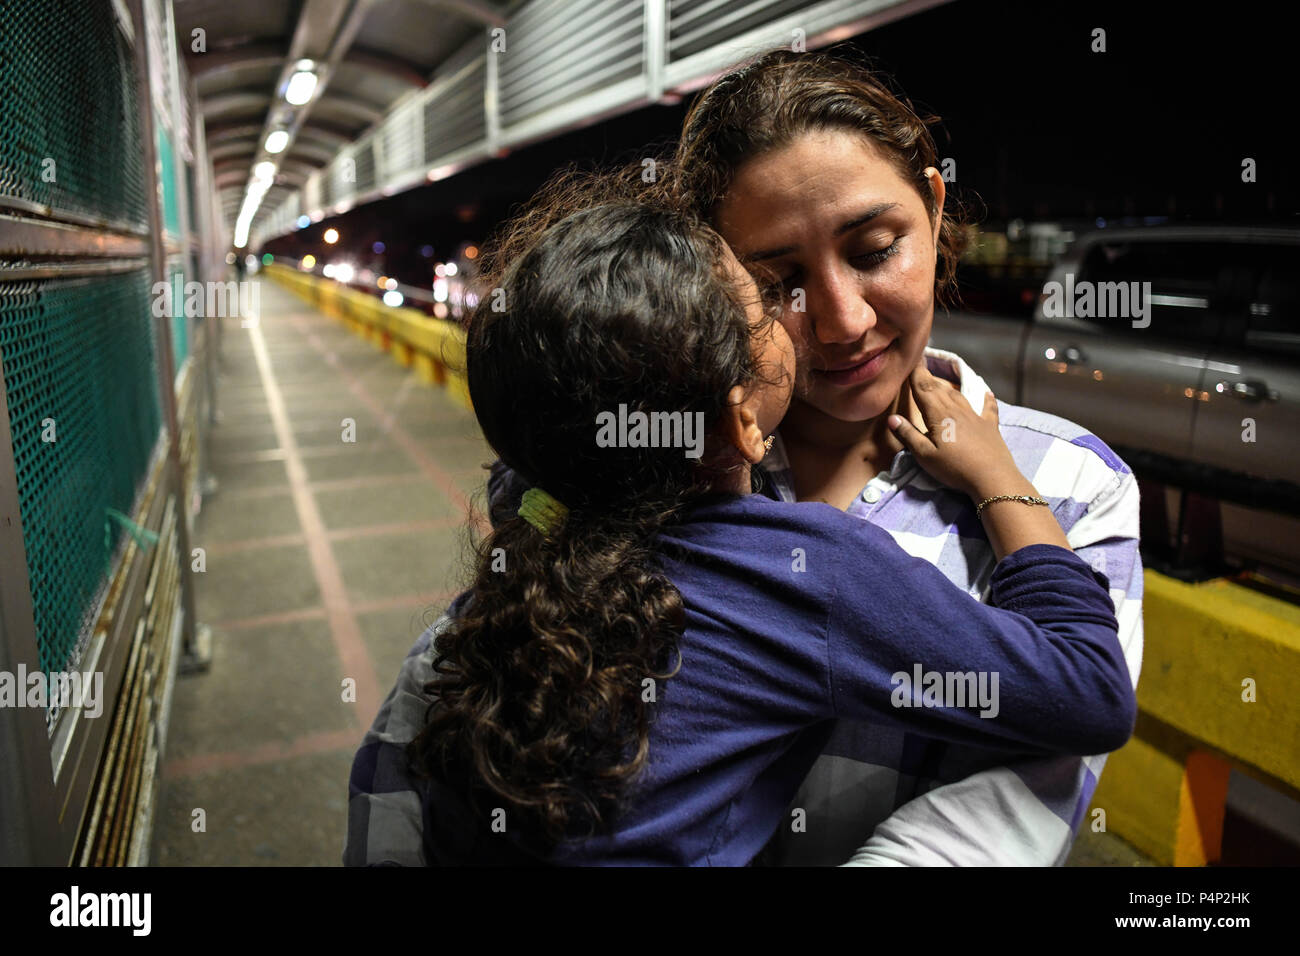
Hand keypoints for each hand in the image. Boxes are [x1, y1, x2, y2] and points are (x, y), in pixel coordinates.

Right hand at [887, 364, 1024, 500]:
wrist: (992, 476)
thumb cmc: (954, 467)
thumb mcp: (925, 455)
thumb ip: (908, 435)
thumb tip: (892, 418)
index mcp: (938, 414)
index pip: (923, 388)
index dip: (916, 374)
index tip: (911, 360)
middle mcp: (956, 409)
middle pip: (939, 389)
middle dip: (928, 377)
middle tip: (921, 367)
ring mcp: (975, 416)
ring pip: (958, 395)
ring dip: (947, 387)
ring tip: (939, 382)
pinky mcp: (990, 425)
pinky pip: (988, 407)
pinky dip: (986, 399)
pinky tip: (987, 393)